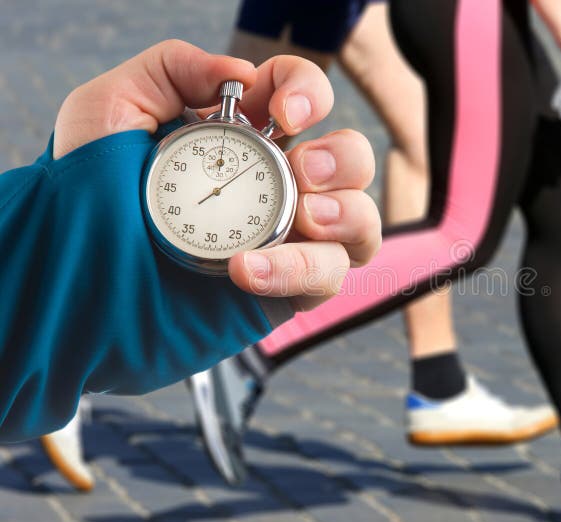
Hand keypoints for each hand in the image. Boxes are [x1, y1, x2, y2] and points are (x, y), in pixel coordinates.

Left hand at [54, 40, 379, 309]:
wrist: (75, 285)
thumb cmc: (86, 199)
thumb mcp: (111, 110)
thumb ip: (171, 69)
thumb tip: (239, 75)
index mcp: (244, 138)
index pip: (302, 96)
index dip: (308, 92)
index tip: (285, 114)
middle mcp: (275, 185)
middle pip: (350, 158)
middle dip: (341, 158)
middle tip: (303, 171)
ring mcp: (287, 239)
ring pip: (360, 220)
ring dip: (346, 213)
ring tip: (306, 218)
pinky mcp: (287, 289)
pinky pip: (328, 277)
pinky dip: (299, 269)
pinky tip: (248, 270)